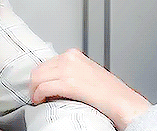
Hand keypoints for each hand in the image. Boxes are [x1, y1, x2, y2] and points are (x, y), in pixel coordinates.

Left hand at [29, 49, 150, 130]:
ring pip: (37, 78)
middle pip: (39, 69)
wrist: (122, 101)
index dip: (41, 77)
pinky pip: (43, 88)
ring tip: (39, 99)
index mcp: (73, 54)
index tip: (40, 85)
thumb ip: (71, 71)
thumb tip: (54, 79)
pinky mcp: (68, 83)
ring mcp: (68, 70)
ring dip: (35, 90)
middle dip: (35, 83)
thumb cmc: (108, 91)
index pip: (46, 62)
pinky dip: (38, 96)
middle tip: (37, 94)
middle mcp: (69, 58)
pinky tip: (41, 101)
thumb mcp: (86, 72)